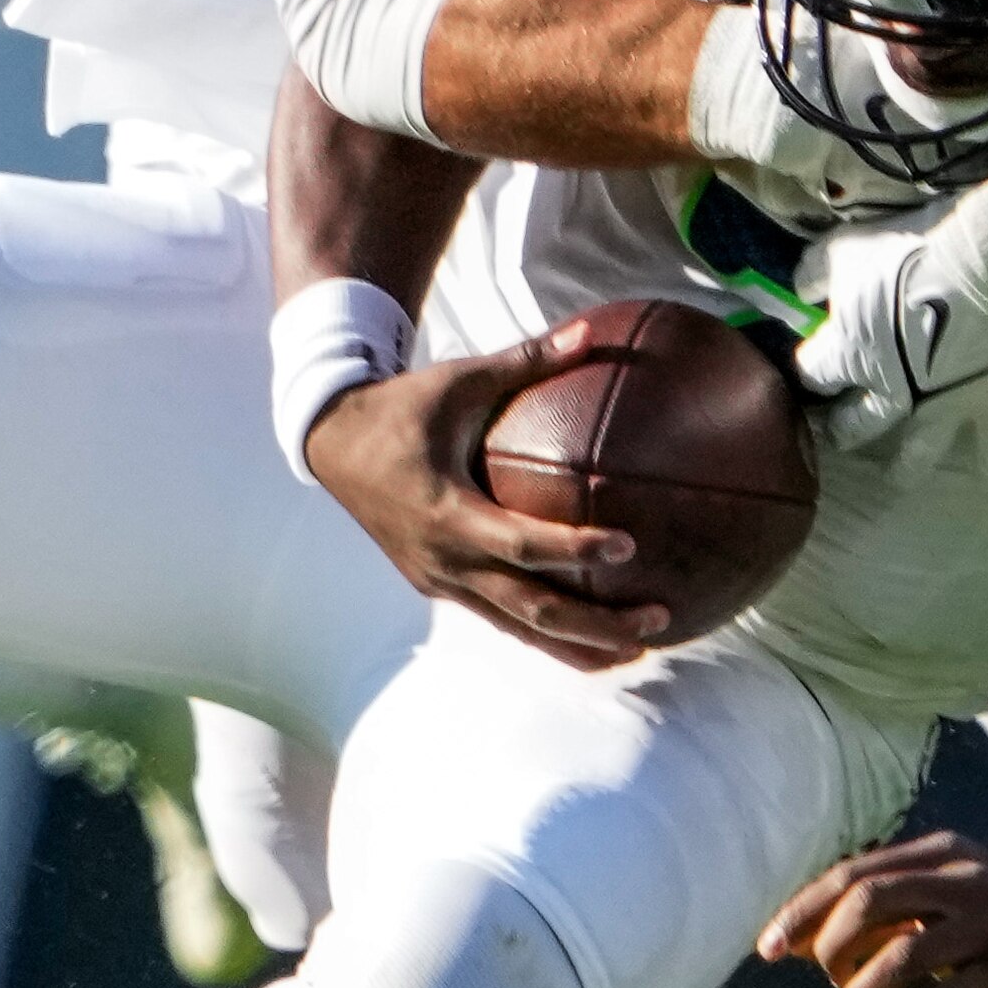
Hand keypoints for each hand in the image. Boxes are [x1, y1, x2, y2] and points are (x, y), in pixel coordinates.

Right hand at [298, 318, 671, 664]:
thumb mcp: (459, 380)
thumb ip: (525, 362)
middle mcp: (444, 560)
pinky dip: (544, 634)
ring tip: (635, 653)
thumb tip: (586, 333)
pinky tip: (586, 640)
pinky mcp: (438, 587)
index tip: (629, 546)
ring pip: (517, 629)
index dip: (576, 550)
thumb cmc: (401, 407)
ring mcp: (440, 581)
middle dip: (596, 624)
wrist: (332, 445)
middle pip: (531, 610)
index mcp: (447, 512)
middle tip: (656, 618)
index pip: (522, 544)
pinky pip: (499, 618)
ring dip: (577, 644)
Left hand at [757, 832, 987, 987]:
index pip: (852, 874)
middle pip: (869, 900)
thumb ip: (882, 918)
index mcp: (940, 854)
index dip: (803, 911)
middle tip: (829, 986)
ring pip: (907, 951)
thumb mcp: (946, 909)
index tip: (766, 951)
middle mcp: (965, 876)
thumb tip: (793, 944)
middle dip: (830, 947)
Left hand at [792, 165, 987, 445]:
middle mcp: (892, 396)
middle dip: (841, 431)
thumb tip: (799, 290)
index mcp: (852, 356)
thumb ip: (815, 271)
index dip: (806, 371)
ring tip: (901, 476)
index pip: (814, 373)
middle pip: (855, 426)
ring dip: (905, 467)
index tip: (805, 371)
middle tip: (837, 436)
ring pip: (917, 456)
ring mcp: (944, 410)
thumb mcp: (850, 247)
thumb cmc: (918, 252)